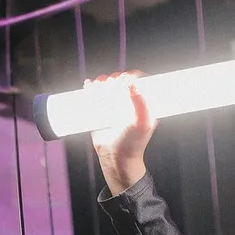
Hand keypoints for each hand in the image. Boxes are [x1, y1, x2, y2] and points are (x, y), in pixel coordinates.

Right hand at [90, 75, 155, 195]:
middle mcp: (129, 101)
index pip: (141, 81)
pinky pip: (94, 92)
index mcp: (144, 102)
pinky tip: (90, 86)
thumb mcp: (142, 124)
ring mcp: (114, 104)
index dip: (134, 76)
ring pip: (107, 84)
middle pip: (122, 79)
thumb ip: (141, 103)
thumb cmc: (133, 143)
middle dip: (116, 78)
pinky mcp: (100, 108)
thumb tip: (132, 83)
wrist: (115, 158)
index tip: (127, 80)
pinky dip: (91, 86)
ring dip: (103, 80)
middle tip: (113, 86)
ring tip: (101, 87)